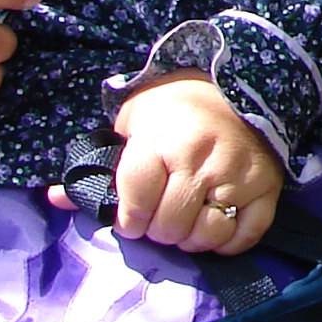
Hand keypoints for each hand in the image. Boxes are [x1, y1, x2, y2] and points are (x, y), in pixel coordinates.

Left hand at [48, 73, 283, 255]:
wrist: (236, 80)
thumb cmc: (173, 105)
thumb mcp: (130, 123)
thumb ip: (97, 163)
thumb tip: (55, 198)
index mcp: (162, 142)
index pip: (135, 203)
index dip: (127, 218)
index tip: (129, 216)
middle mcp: (201, 161)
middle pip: (169, 225)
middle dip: (156, 229)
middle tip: (157, 217)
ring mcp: (237, 176)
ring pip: (206, 235)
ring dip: (189, 238)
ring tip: (184, 222)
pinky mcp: (265, 187)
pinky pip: (244, 235)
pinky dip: (226, 241)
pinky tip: (213, 226)